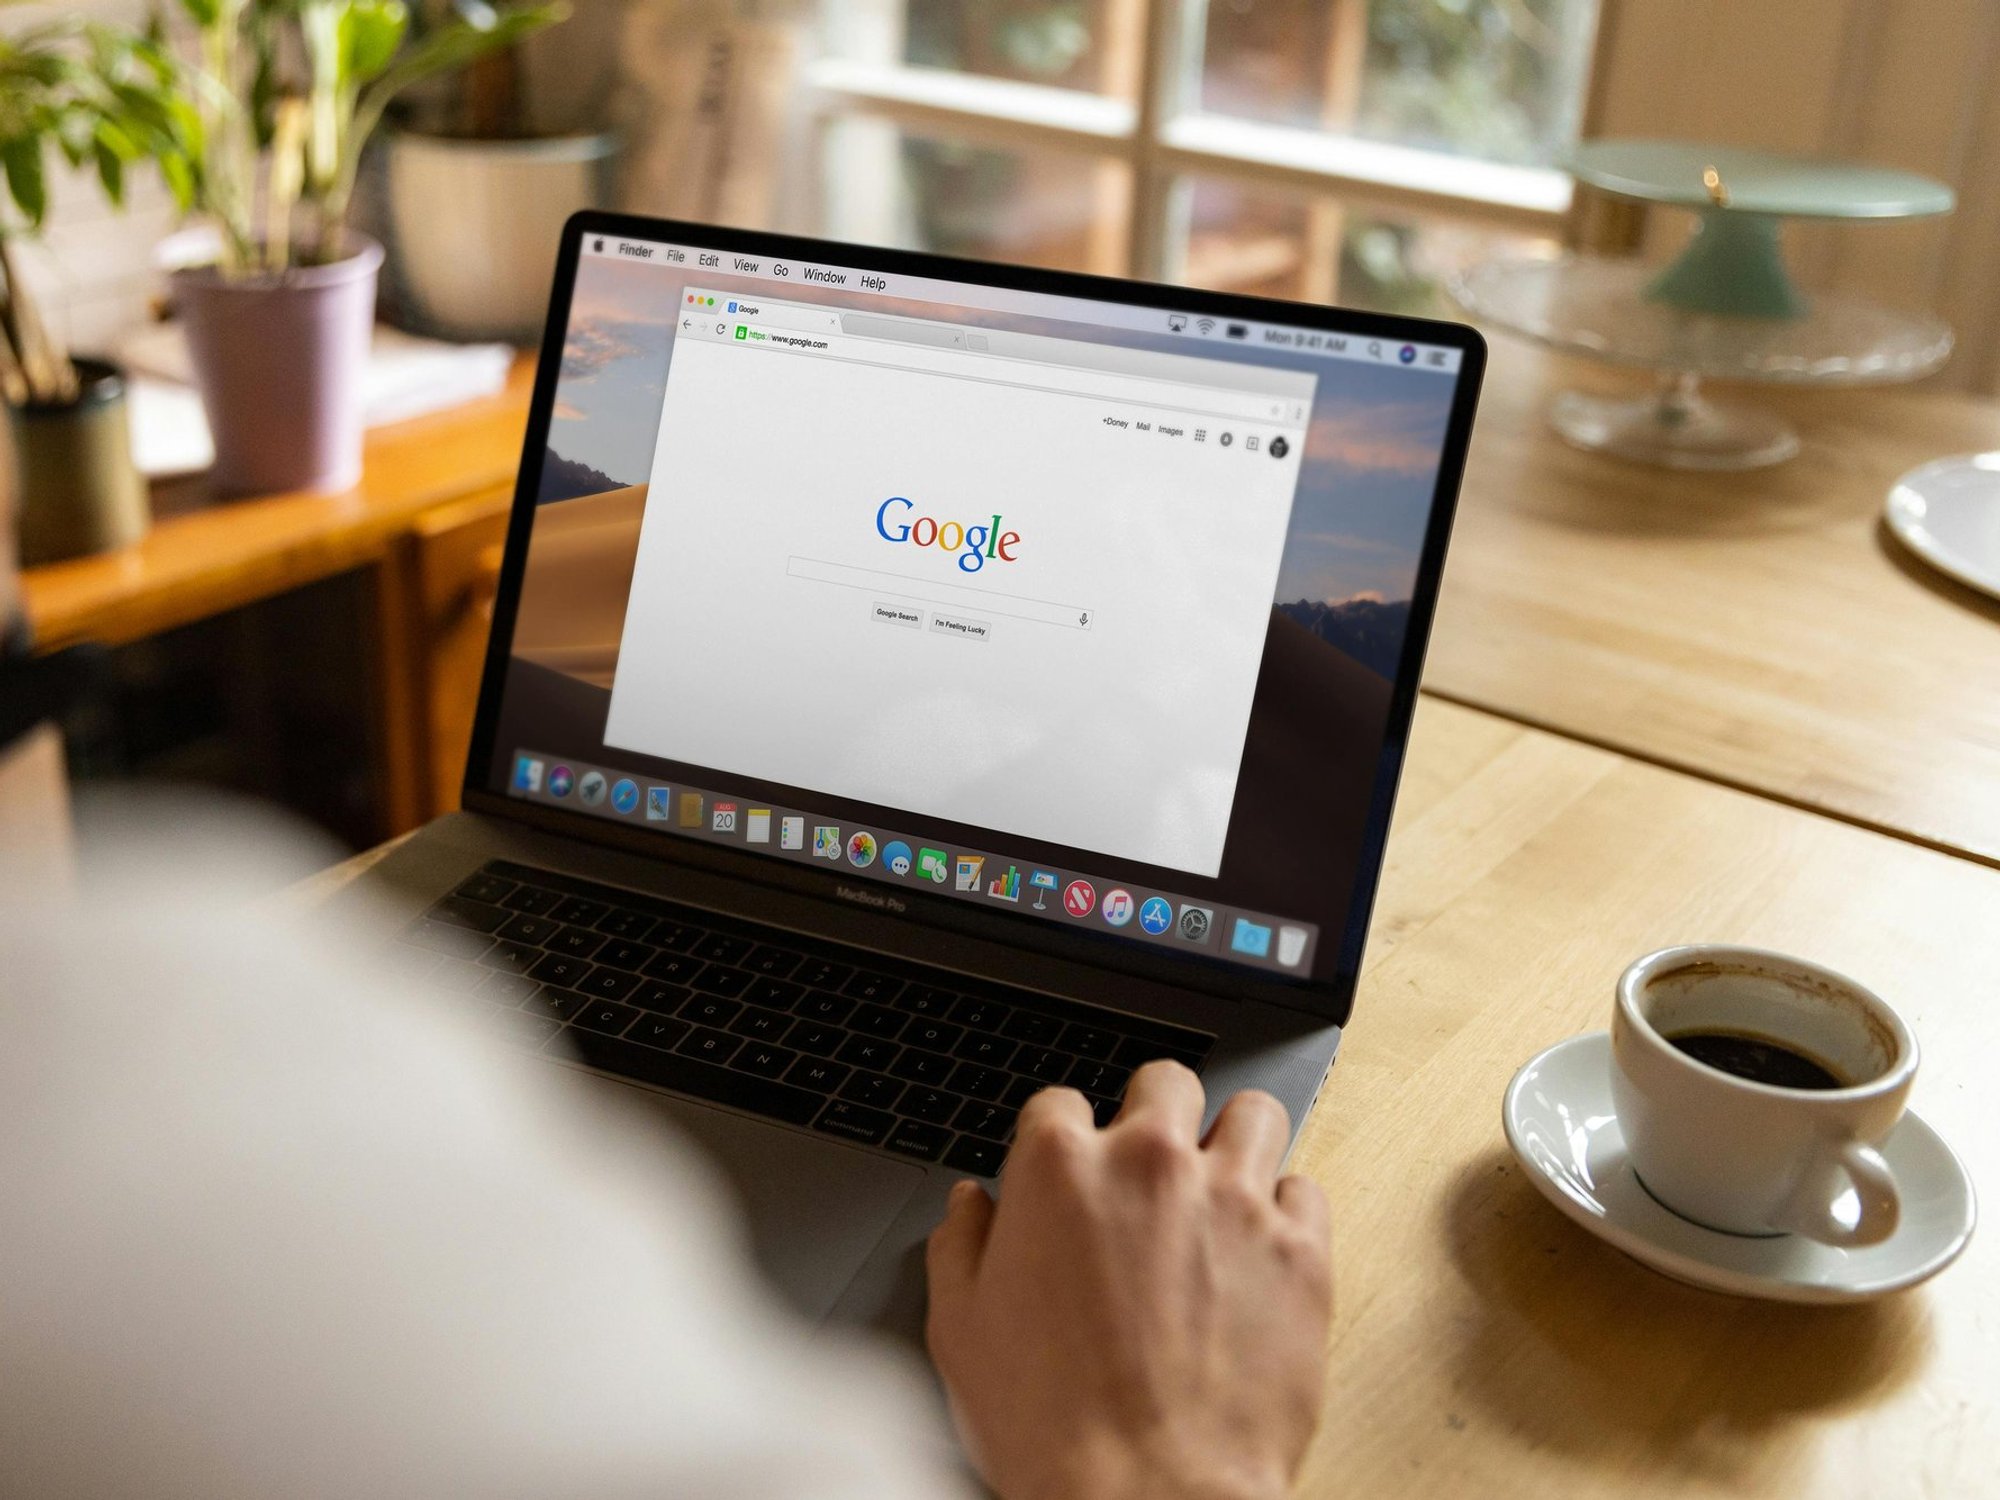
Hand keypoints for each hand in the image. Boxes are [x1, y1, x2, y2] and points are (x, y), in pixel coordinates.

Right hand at [926, 1062, 1331, 1499]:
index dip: (1061, 1141)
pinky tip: (1262, 1247)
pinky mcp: (1300, 1250)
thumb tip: (970, 1206)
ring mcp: (1233, 1200)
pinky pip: (1307, 1189)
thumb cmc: (1050, 1426)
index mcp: (1059, 1169)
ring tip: (1222, 1187)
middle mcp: (1150, 1163)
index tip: (1071, 1173)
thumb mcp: (962, 1332)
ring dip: (1234, 1142)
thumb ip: (960, 1247)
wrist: (1146, 1496)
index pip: (1059, 1103)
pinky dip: (1287, 1211)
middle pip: (1165, 1082)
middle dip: (1156, 1114)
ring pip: (1253, 1113)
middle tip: (1151, 1168)